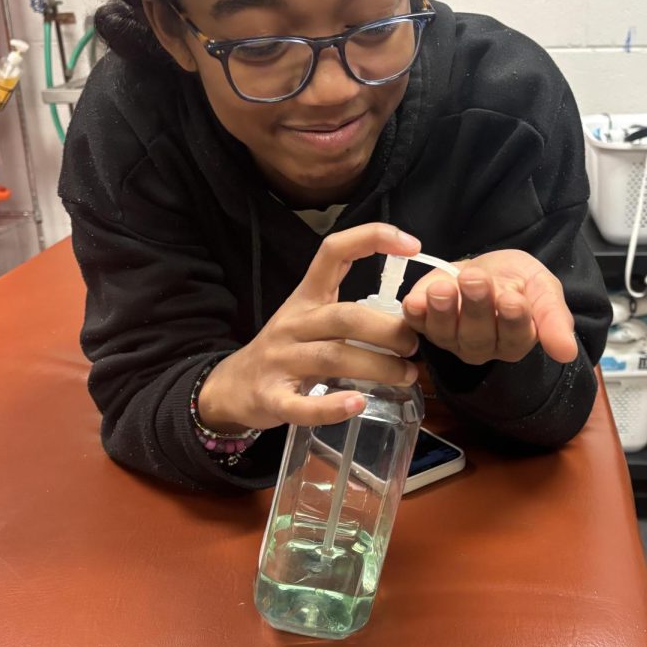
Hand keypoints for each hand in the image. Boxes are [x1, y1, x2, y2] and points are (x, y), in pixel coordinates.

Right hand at [198, 224, 421, 431]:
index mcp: (306, 297)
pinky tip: (357, 405)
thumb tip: (412, 316)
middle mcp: (294, 323)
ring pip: (333, 357)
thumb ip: (352, 313)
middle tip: (415, 345)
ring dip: (377, 367)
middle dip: (388, 329)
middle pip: (345, 316)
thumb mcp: (311, 319)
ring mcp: (281, 360)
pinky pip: (302, 405)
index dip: (372, 238)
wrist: (232, 386)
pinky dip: (331, 408)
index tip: (413, 244)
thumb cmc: (287, 350)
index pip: (334, 251)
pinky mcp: (272, 397)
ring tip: (407, 376)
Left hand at [403, 249, 577, 366]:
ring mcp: (451, 339)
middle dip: (476, 307)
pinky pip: (416, 325)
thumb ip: (554, 318)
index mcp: (516, 340)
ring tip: (443, 288)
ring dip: (443, 310)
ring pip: (446, 333)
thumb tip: (567, 353)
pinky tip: (414, 300)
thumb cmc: (517, 281)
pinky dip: (414, 313)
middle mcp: (482, 347)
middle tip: (475, 280)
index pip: (515, 337)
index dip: (512, 319)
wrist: (486, 267)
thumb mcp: (543, 288)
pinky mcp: (425, 325)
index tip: (512, 299)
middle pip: (478, 336)